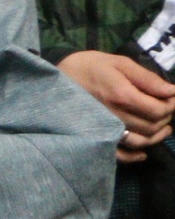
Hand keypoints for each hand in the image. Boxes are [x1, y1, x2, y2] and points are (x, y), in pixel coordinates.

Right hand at [60, 50, 174, 162]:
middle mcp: (116, 116)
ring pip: (141, 141)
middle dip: (166, 118)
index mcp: (122, 95)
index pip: (159, 109)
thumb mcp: (119, 63)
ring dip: (157, 136)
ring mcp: (105, 130)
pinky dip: (135, 156)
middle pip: (152, 126)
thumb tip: (172, 90)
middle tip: (167, 108)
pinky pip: (119, 155)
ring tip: (163, 127)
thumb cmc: (89, 66)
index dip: (172, 104)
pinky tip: (143, 152)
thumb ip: (147, 78)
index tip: (172, 96)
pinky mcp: (97, 138)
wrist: (55, 79)